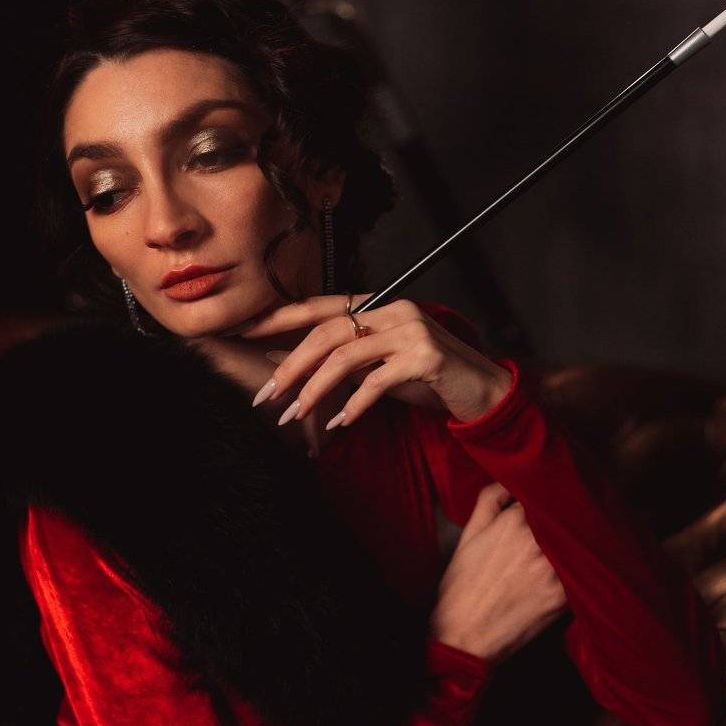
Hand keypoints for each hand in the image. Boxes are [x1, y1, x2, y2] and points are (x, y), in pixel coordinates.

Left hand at [239, 294, 512, 427]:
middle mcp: (393, 308)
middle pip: (326, 332)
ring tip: (295, 415)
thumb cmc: (425, 379)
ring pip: (346, 355)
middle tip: (266, 396)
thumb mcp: (372, 366)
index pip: (317, 307)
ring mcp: (411, 330)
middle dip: (290, 366)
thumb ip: (333, 358)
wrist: (483, 392)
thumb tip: (279, 358)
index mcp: (377, 304)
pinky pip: (377, 381)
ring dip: (314, 388)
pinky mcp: (426, 356)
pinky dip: (353, 403)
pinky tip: (339, 422)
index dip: (278, 318)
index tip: (241, 331)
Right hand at [429, 482, 568, 663]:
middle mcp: (538, 541)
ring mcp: (555, 569)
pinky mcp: (564, 596)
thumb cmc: (462, 585)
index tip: (550, 501)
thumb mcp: (468, 535)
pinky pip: (581, 573)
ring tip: (576, 541)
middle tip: (568, 518)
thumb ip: (489, 501)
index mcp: (514, 522)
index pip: (545, 495)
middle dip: (566, 516)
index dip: (547, 498)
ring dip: (577, 540)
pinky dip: (580, 569)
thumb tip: (509, 483)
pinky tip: (575, 570)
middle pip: (566, 517)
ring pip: (577, 543)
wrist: (466, 634)